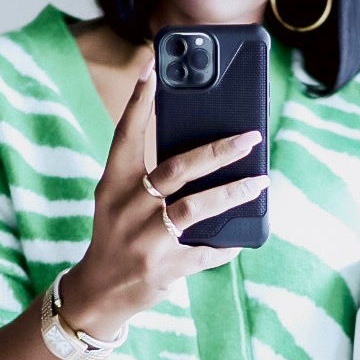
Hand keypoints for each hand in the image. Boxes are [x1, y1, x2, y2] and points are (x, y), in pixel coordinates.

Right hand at [60, 51, 267, 336]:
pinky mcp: (164, 267)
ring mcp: (146, 238)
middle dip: (217, 151)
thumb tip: (204, 151)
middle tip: (250, 137)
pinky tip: (244, 235)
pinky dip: (227, 244)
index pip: (125, 134)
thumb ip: (148, 176)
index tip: (154, 66)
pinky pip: (206, 251)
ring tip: (260, 181)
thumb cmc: (117, 235)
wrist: (99, 292)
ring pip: (196, 207)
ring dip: (232, 192)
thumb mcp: (118, 201)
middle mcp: (128, 207)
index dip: (139, 100)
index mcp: (113, 184)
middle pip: (176, 169)